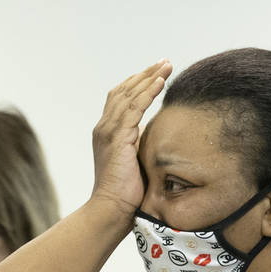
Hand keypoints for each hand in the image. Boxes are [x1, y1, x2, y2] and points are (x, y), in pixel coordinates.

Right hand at [91, 59, 173, 214]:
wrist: (111, 209)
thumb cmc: (125, 192)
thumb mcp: (134, 160)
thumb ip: (139, 143)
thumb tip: (155, 132)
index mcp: (107, 131)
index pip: (121, 98)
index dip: (138, 83)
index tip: (157, 73)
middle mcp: (104, 126)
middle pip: (124, 90)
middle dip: (146, 74)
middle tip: (165, 62)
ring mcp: (109, 131)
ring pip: (129, 95)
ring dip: (149, 78)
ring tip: (166, 66)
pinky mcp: (117, 138)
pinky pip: (134, 108)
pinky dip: (147, 93)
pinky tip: (161, 83)